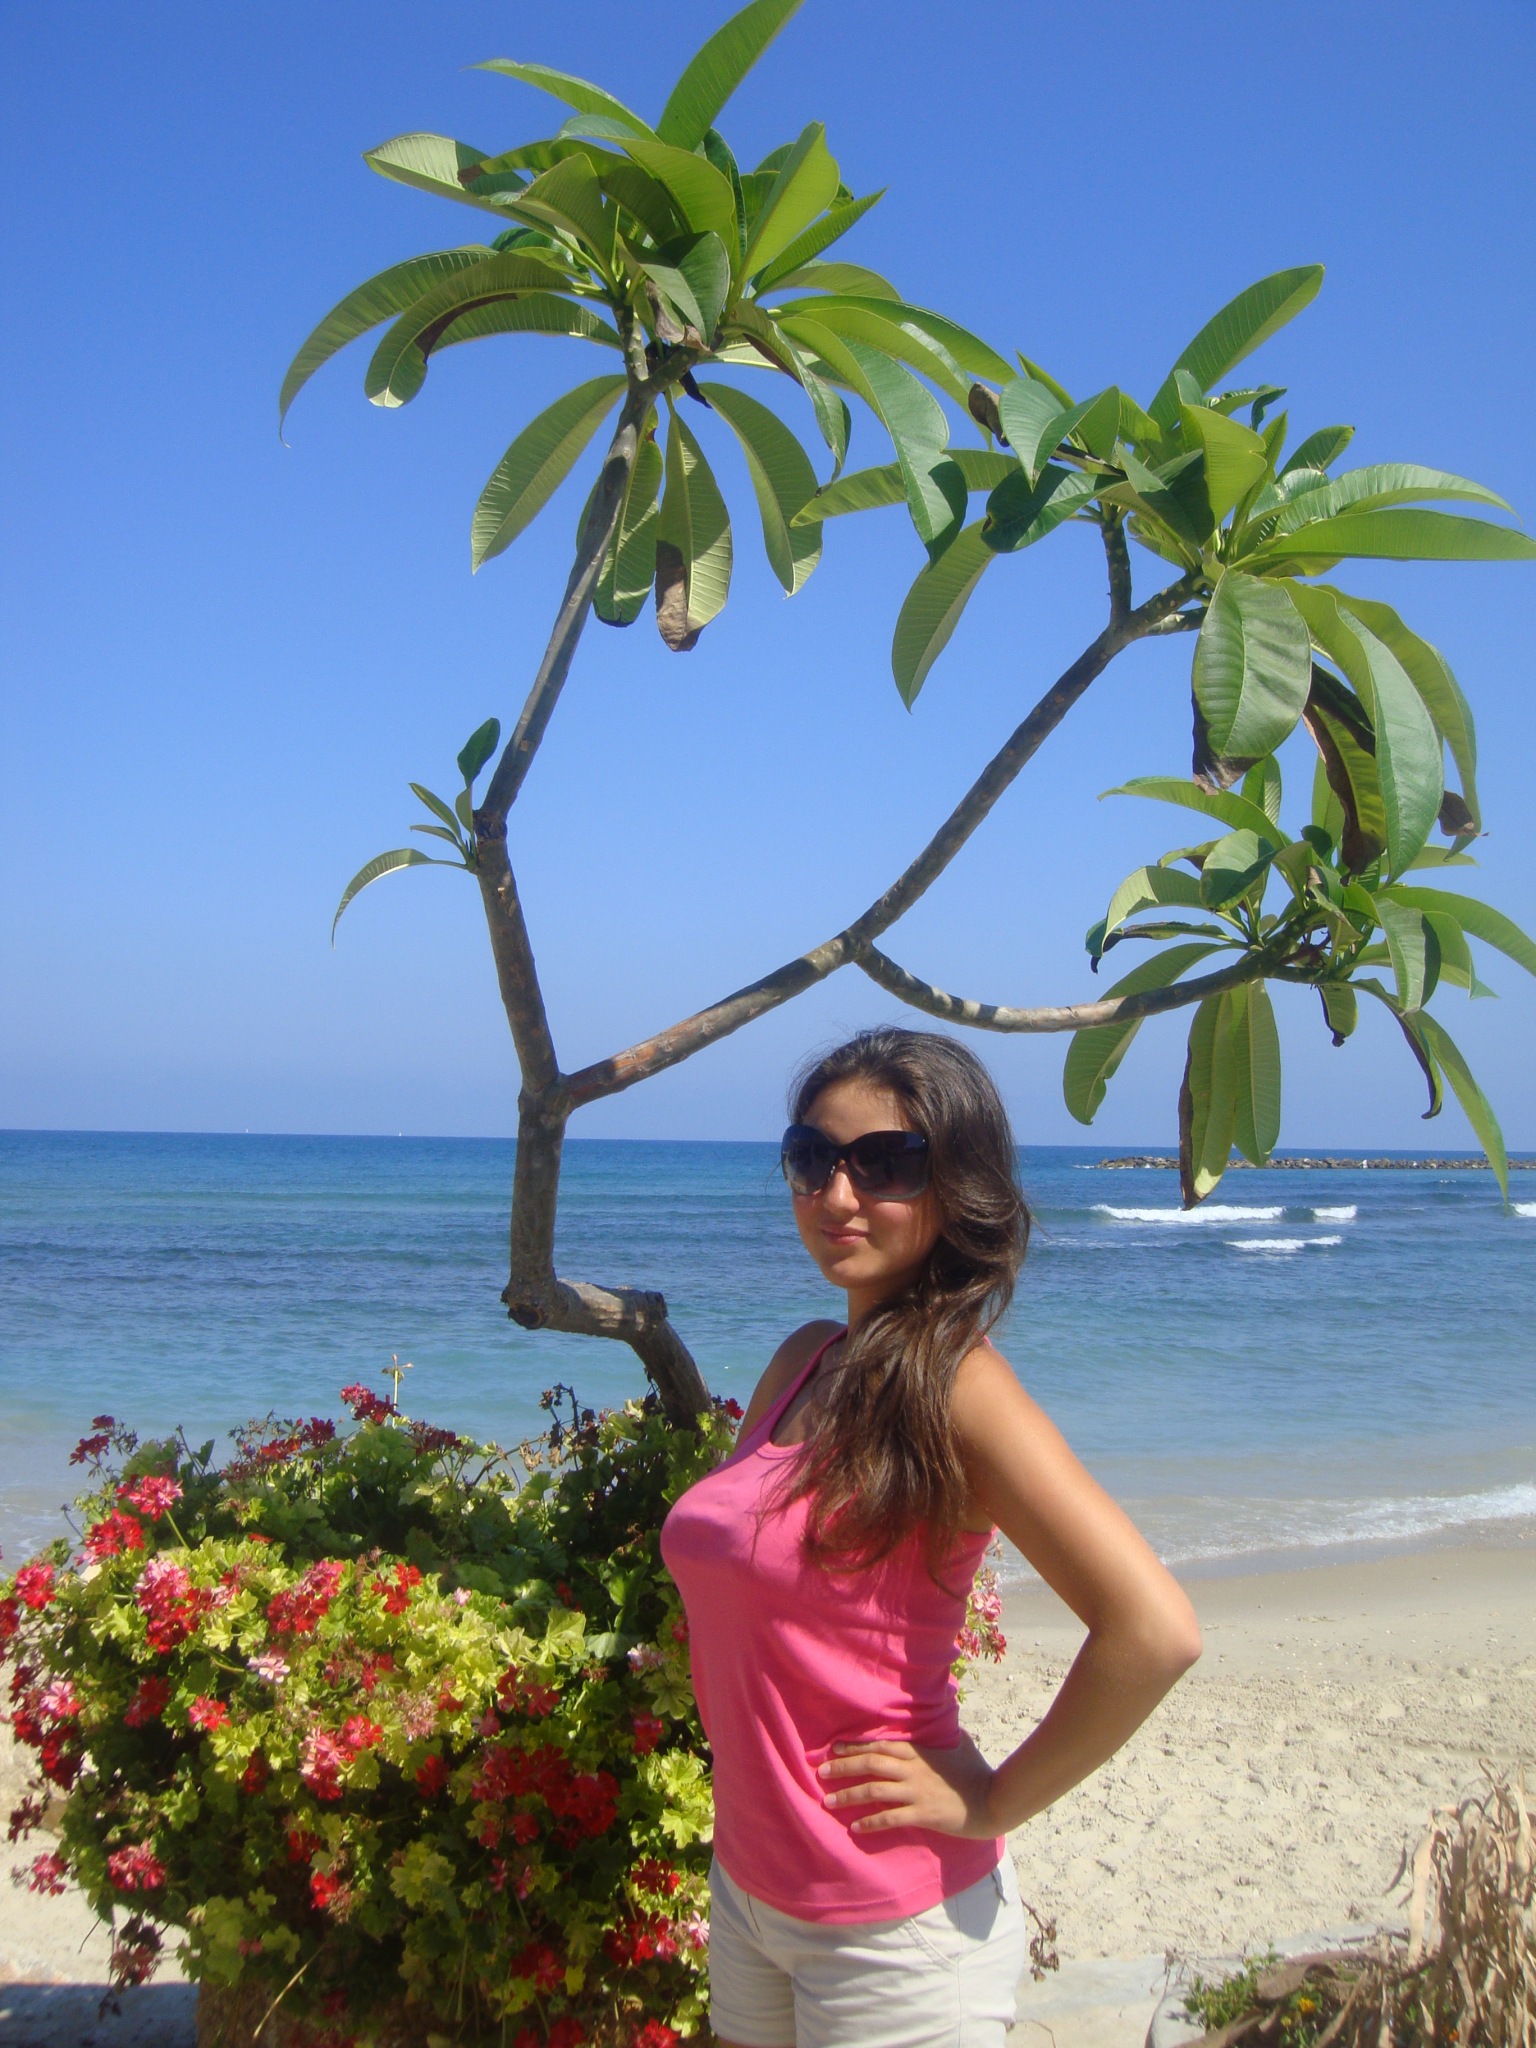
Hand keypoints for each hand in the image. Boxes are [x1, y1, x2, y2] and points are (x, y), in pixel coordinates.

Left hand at [817, 1732, 996, 1838]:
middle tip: (822, 1772)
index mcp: (918, 1752)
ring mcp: (916, 1792)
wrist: (992, 1800)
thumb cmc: (975, 1771)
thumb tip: (937, 1722)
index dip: (854, 1746)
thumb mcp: (957, 1745)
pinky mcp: (922, 1814)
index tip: (833, 1748)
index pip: (879, 1745)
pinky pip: (890, 1818)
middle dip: (843, 1767)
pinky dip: (870, 1822)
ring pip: (874, 1790)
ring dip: (849, 1795)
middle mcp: (913, 1769)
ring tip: (828, 1802)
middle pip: (870, 1764)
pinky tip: (855, 1828)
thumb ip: (941, 1736)